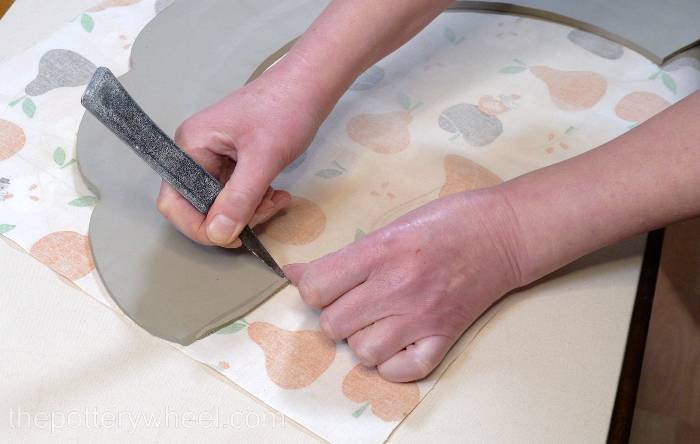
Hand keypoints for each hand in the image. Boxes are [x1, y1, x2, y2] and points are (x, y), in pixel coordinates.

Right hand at [157, 60, 323, 246]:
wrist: (309, 86)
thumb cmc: (285, 110)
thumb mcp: (263, 158)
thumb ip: (239, 199)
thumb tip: (218, 235)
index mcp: (191, 146)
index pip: (174, 202)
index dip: (199, 227)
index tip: (233, 237)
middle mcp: (196, 153)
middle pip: (199, 207)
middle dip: (233, 218)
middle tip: (266, 210)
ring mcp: (214, 158)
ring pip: (221, 205)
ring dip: (249, 211)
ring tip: (276, 198)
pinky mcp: (233, 162)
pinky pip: (235, 195)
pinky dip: (255, 201)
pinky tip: (276, 193)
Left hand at [285, 188, 525, 381]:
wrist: (502, 233)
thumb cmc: (447, 222)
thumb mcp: (390, 226)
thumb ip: (342, 256)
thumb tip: (295, 274)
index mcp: (380, 251)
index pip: (315, 288)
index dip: (314, 290)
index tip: (328, 287)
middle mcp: (397, 286)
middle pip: (333, 325)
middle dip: (337, 315)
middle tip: (357, 302)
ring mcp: (422, 316)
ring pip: (362, 352)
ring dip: (363, 339)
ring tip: (380, 320)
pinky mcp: (444, 336)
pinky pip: (400, 371)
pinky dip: (393, 362)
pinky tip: (399, 341)